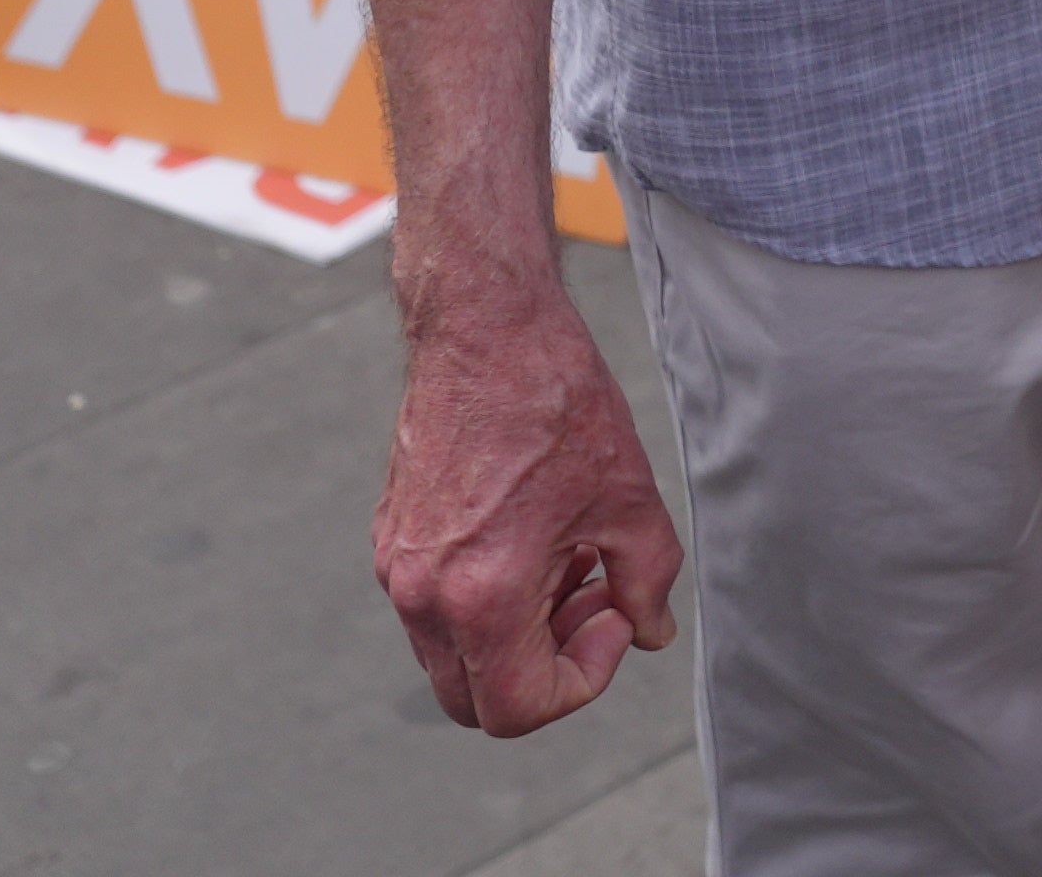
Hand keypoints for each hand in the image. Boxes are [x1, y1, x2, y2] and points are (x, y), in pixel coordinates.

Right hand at [372, 285, 681, 736]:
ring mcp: (396, 569)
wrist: (485, 331)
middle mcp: (421, 594)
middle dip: (546, 669)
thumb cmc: (559, 404)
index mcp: (479, 594)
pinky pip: (437, 610)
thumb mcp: (630, 498)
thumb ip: (647, 581)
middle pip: (476, 700)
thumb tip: (650, 634)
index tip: (616, 617)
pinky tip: (539, 538)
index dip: (582, 682)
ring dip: (520, 634)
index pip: (517, 709)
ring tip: (576, 561)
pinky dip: (489, 601)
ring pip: (456, 656)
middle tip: (597, 601)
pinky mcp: (391, 542)